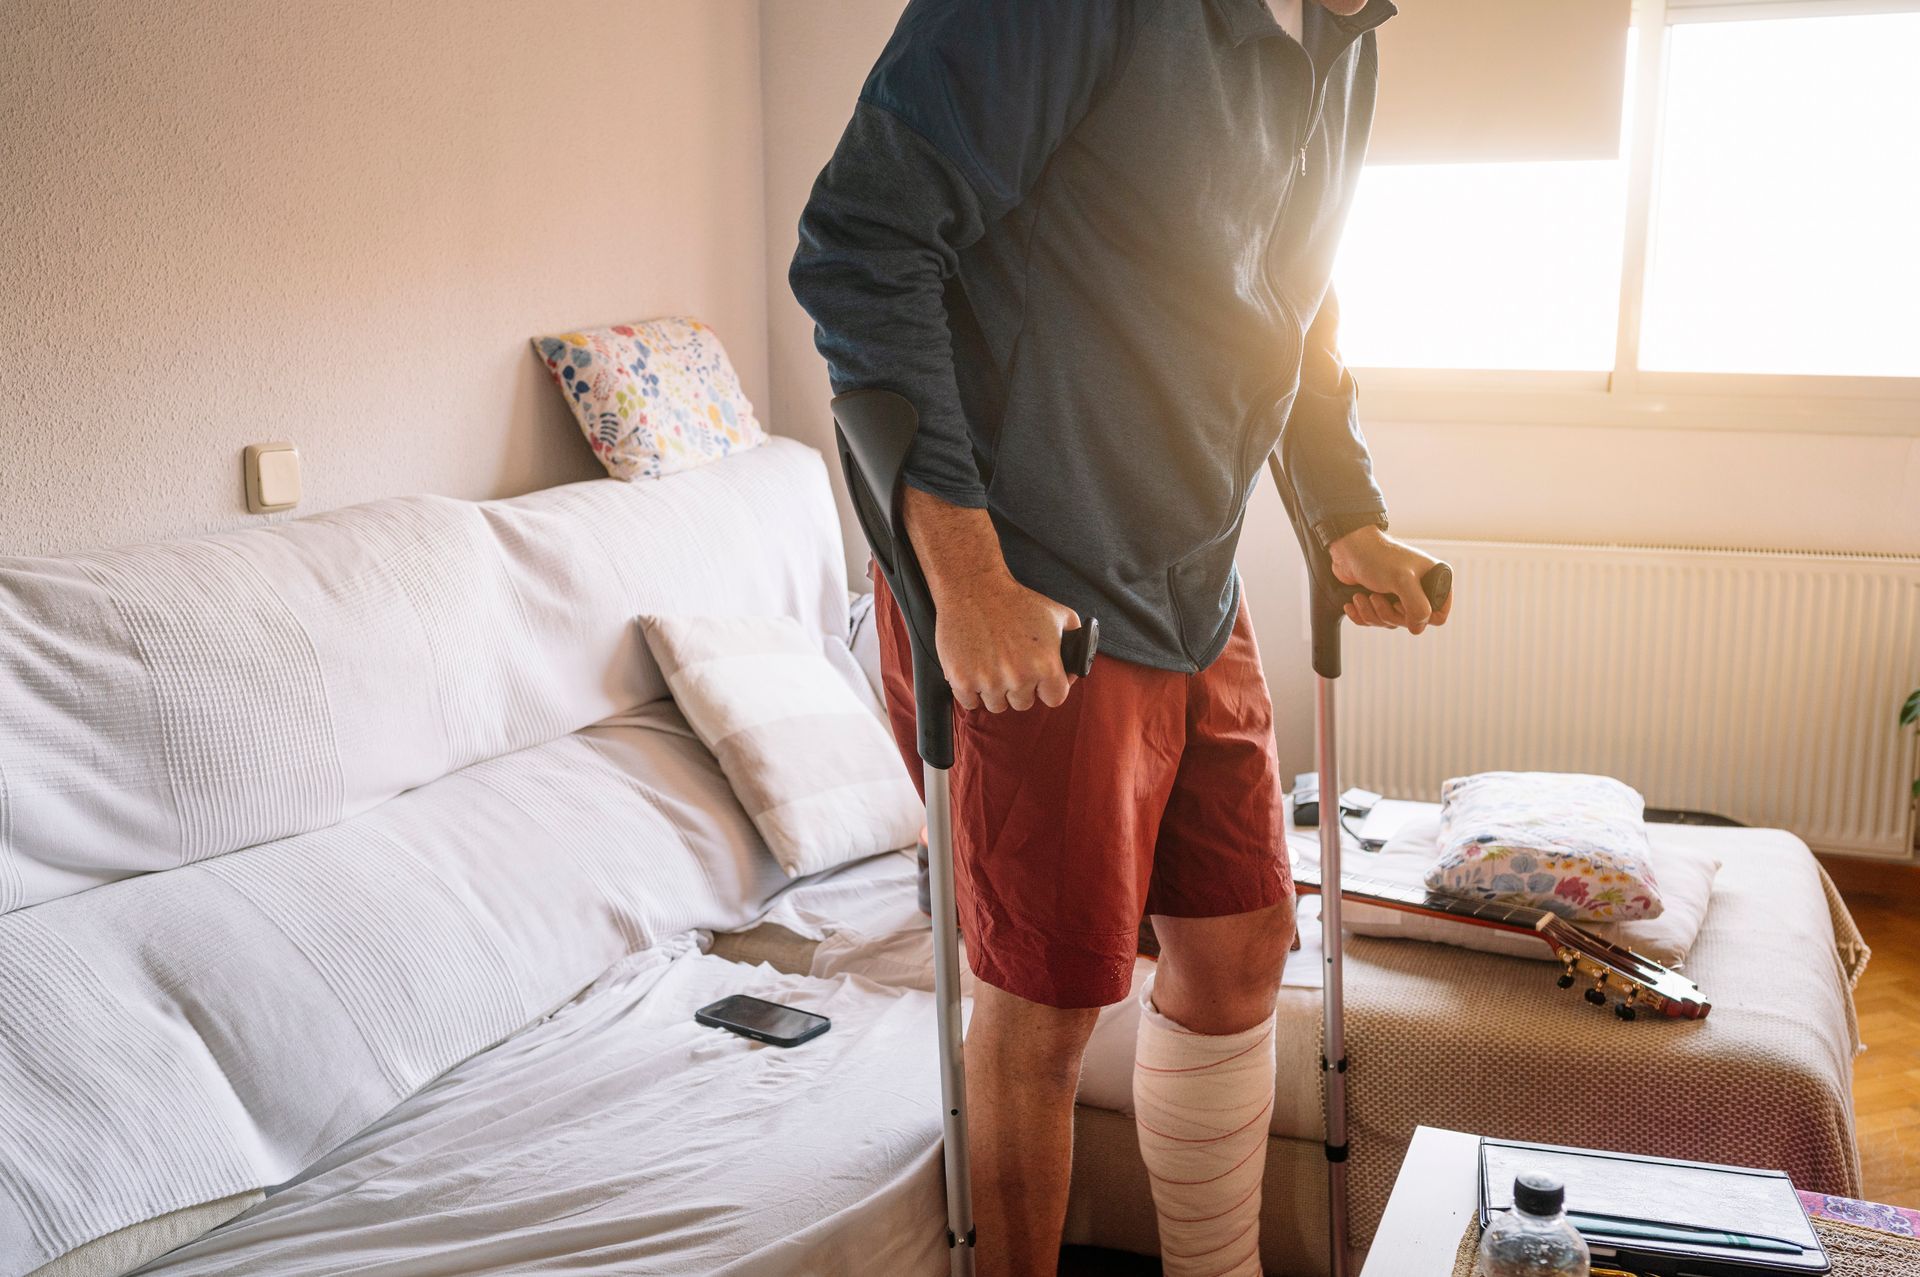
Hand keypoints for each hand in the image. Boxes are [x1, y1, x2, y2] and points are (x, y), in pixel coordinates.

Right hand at [933, 574, 1080, 712]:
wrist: (973, 588)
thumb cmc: (1015, 601)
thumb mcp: (1058, 614)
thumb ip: (1076, 641)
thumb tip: (1076, 666)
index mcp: (1046, 665)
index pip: (1055, 699)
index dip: (1047, 688)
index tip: (1038, 680)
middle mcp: (1019, 677)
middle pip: (1023, 703)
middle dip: (1019, 687)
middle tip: (1010, 663)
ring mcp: (988, 681)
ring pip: (996, 705)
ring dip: (995, 690)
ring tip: (991, 663)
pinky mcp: (961, 681)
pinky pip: (970, 702)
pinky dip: (970, 690)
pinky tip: (973, 667)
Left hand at [1327, 525, 1452, 633]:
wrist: (1349, 548)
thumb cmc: (1378, 557)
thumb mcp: (1402, 580)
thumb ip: (1418, 606)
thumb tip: (1418, 628)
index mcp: (1435, 581)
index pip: (1438, 616)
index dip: (1418, 615)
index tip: (1400, 602)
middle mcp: (1420, 590)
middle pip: (1410, 623)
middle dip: (1387, 613)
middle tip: (1375, 596)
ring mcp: (1400, 596)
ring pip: (1391, 623)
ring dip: (1371, 613)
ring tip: (1362, 595)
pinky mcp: (1381, 600)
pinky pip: (1375, 621)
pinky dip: (1361, 614)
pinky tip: (1354, 601)